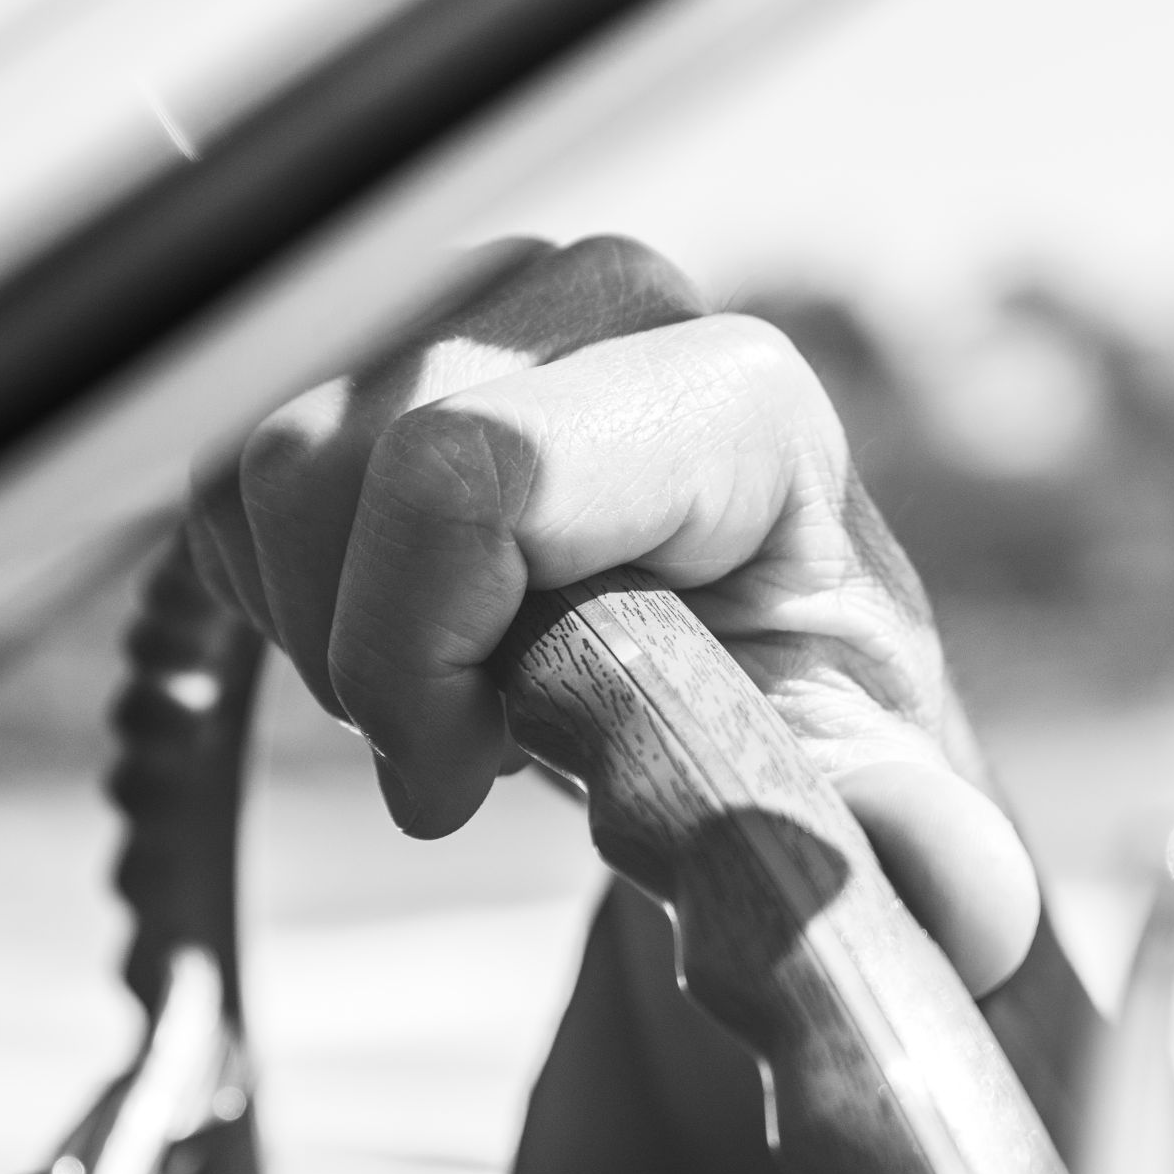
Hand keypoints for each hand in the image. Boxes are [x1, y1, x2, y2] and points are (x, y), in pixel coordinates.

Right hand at [189, 237, 1039, 993]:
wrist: (733, 675)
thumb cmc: (793, 734)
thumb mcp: (862, 809)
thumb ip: (906, 844)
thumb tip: (948, 879)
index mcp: (737, 395)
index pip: (470, 470)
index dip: (413, 649)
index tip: (461, 783)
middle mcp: (611, 295)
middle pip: (334, 459)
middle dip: (362, 651)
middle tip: (460, 749)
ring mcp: (487, 294)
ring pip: (259, 459)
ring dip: (319, 625)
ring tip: (451, 688)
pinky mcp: (388, 330)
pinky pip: (225, 468)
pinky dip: (277, 591)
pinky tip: (405, 631)